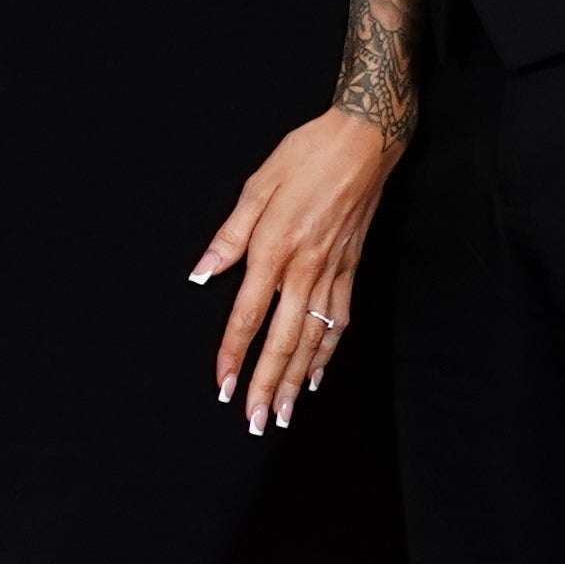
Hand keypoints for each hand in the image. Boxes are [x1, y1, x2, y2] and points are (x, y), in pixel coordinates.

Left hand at [191, 108, 401, 431]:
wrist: (363, 140)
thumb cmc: (304, 156)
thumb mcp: (255, 187)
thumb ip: (228, 237)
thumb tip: (200, 275)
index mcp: (274, 249)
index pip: (247, 316)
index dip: (234, 356)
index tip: (224, 387)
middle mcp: (305, 269)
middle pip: (283, 340)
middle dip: (268, 386)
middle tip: (257, 422)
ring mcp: (333, 272)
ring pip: (313, 338)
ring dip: (297, 380)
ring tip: (286, 413)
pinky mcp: (352, 268)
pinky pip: (338, 320)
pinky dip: (327, 351)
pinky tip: (317, 374)